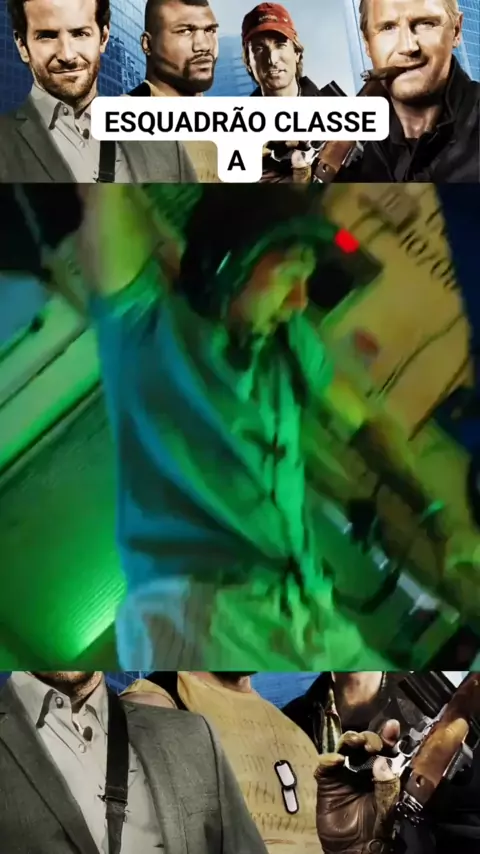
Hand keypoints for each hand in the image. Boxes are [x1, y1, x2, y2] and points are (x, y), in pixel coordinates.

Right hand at [315, 720, 400, 853]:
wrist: (355, 848)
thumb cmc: (376, 827)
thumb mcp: (387, 806)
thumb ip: (387, 785)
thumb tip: (382, 761)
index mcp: (380, 770)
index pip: (385, 749)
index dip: (388, 736)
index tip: (392, 726)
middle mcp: (362, 766)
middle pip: (363, 743)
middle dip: (368, 737)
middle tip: (371, 743)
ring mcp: (343, 772)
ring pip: (344, 747)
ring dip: (349, 740)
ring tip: (355, 742)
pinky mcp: (326, 781)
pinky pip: (324, 765)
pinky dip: (328, 758)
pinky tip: (336, 760)